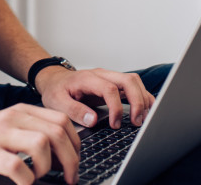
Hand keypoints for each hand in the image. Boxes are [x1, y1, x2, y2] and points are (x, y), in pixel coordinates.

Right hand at [0, 104, 79, 184]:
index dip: (75, 143)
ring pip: (41, 144)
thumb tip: (61, 155)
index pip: (61, 120)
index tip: (74, 161)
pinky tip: (22, 183)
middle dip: (69, 159)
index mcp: (21, 112)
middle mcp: (12, 119)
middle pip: (57, 132)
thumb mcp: (6, 129)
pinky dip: (26, 179)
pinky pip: (17, 166)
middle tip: (68, 177)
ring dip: (46, 167)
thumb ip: (30, 133)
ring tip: (38, 177)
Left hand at [35, 67, 154, 129]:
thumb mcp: (57, 102)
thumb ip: (74, 110)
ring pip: (133, 81)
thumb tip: (93, 120)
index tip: (115, 124)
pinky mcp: (114, 84)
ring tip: (142, 119)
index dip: (116, 108)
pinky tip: (145, 109)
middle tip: (137, 122)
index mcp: (87, 78)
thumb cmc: (56, 90)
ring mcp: (109, 78)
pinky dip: (142, 96)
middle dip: (137, 101)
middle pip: (128, 80)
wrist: (55, 80)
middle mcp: (102, 75)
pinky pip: (132, 86)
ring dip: (142, 99)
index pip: (110, 89)